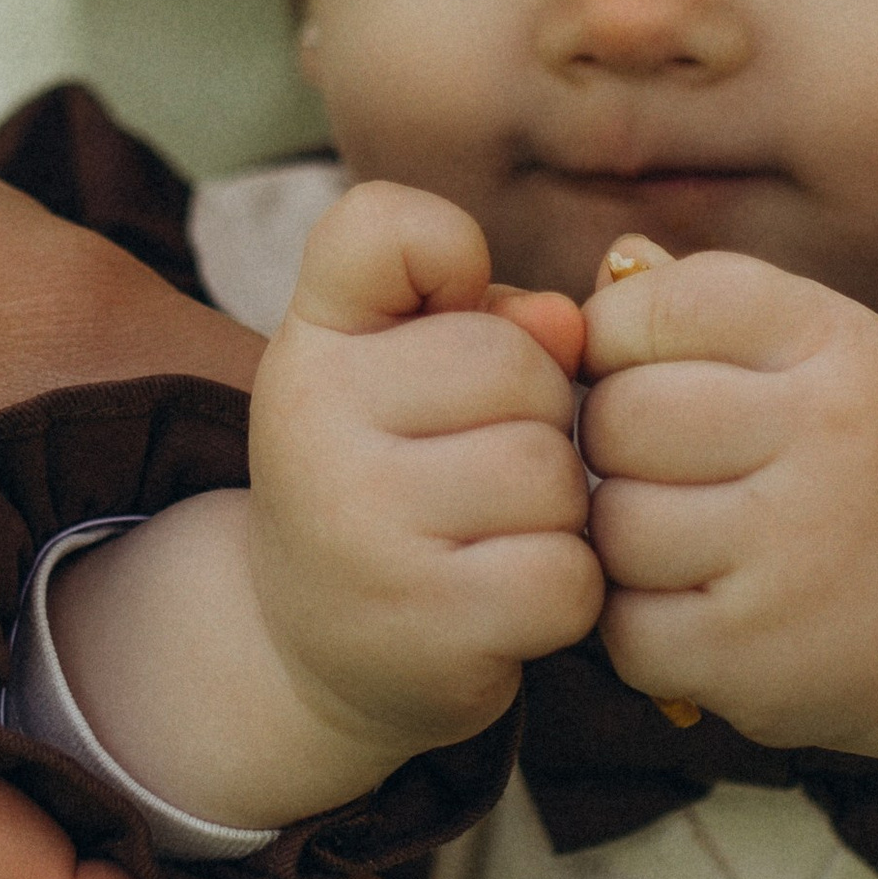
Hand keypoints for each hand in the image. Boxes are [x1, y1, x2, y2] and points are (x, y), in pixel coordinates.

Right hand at [250, 181, 597, 766]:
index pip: (381, 228)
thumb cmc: (398, 478)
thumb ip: (491, 316)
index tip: (446, 311)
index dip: (447, 253)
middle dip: (541, 413)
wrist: (317, 650)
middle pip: (517, 365)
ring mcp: (362, 530)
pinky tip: (509, 598)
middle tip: (486, 462)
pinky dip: (567, 590)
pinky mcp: (425, 624)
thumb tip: (569, 325)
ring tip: (498, 532)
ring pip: (553, 474)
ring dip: (560, 510)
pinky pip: (568, 574)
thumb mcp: (407, 373)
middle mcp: (310, 426)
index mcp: (309, 345)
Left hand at [579, 244, 877, 753]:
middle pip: (621, 414)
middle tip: (654, 467)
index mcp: (838, 343)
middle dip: (611, 441)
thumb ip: (708, 303)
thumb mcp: (814, 358)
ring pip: (613, 523)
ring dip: (620, 538)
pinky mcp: (752, 653)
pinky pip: (622, 623)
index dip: (617, 338)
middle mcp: (829, 436)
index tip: (641, 373)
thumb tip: (611, 262)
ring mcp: (794, 551)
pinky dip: (635, 622)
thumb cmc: (853, 463)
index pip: (659, 304)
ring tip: (679, 538)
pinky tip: (691, 606)